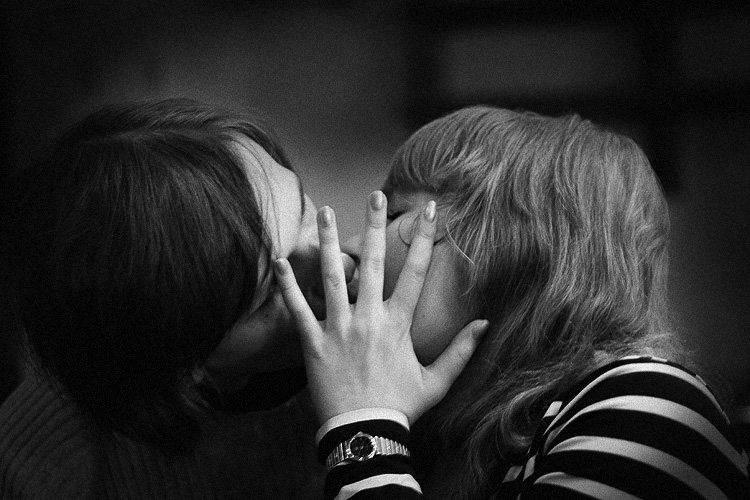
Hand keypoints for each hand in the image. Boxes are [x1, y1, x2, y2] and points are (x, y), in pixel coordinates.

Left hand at [274, 190, 488, 423]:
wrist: (365, 434)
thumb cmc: (401, 407)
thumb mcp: (437, 381)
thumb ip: (461, 351)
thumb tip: (486, 323)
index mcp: (398, 324)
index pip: (416, 273)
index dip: (424, 239)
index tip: (431, 211)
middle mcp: (369, 319)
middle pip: (372, 263)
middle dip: (374, 226)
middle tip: (375, 195)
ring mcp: (339, 329)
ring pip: (333, 277)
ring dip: (329, 242)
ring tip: (326, 211)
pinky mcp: (314, 343)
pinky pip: (299, 309)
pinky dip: (289, 285)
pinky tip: (282, 260)